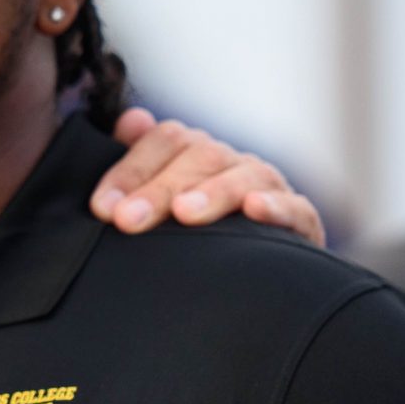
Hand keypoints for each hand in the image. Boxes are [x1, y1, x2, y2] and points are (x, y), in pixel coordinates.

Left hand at [88, 109, 322, 245]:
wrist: (256, 282)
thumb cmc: (196, 237)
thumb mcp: (164, 202)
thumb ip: (142, 162)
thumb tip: (130, 121)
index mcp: (196, 154)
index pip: (165, 141)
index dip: (130, 169)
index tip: (102, 207)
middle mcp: (232, 163)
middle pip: (199, 156)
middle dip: (159, 188)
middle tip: (126, 220)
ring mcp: (269, 188)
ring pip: (244, 176)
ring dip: (213, 192)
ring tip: (184, 213)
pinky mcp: (302, 222)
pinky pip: (295, 208)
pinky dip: (276, 207)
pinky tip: (254, 211)